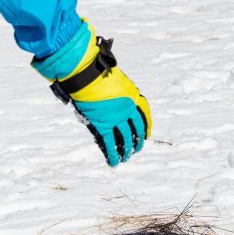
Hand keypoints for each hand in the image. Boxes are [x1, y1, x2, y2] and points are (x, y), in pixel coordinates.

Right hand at [49, 36, 149, 165]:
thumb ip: (120, 92)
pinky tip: (115, 162)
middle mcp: (128, 109)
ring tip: (127, 158)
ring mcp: (116, 118)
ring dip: (127, 150)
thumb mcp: (117, 79)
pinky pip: (110, 143)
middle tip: (137, 149)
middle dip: (137, 140)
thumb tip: (118, 98)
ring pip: (126, 138)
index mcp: (133, 96)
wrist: (87, 75)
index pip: (144, 114)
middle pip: (136, 128)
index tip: (146, 134)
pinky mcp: (103, 124)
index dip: (146, 126)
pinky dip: (112, 154)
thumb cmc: (98, 72)